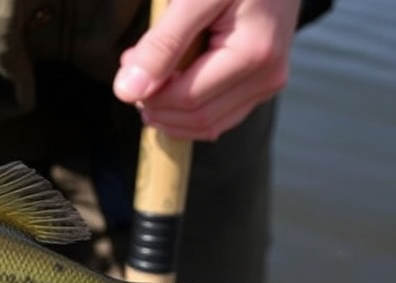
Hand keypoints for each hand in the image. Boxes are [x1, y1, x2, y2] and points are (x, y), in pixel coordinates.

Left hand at [113, 0, 300, 139]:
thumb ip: (162, 45)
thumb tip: (127, 92)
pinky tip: (172, 79)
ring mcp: (268, 83)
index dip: (149, 94)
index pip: (187, 100)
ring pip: (209, 124)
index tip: (128, 64)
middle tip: (134, 69)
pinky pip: (220, 114)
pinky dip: (189, 106)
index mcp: (253, 55)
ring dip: (171, 110)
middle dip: (157, 104)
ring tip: (151, 75)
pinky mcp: (262, 84)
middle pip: (198, 118)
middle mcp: (267, 76)